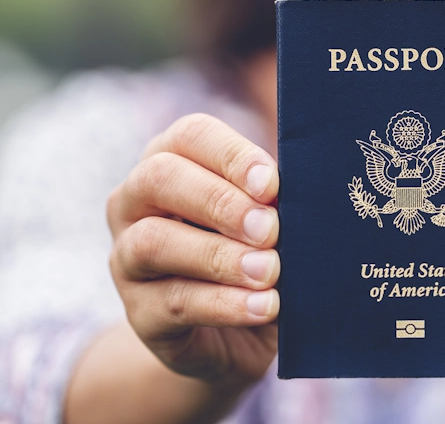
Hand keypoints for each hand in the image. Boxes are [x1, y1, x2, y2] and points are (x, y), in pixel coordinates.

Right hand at [107, 114, 279, 388]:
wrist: (242, 331)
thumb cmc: (260, 253)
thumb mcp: (270, 221)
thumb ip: (273, 202)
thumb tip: (296, 194)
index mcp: (172, 161)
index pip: (191, 135)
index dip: (232, 156)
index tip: (272, 185)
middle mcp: (136, 202)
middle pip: (160, 178)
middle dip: (220, 202)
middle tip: (270, 229)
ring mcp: (127, 258)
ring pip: (153, 242)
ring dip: (220, 255)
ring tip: (270, 271)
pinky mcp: (139, 313)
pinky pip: (175, 302)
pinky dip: (226, 304)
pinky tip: (265, 305)